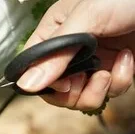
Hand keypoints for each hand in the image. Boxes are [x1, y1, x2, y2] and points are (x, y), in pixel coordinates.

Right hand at [17, 0, 134, 110]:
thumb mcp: (86, 19)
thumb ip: (56, 53)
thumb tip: (27, 83)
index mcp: (54, 33)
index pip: (33, 68)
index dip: (44, 82)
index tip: (63, 82)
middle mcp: (69, 51)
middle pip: (55, 90)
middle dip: (72, 93)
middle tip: (86, 79)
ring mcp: (91, 63)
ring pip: (80, 97)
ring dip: (97, 90)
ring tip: (108, 71)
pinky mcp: (113, 71)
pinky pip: (109, 92)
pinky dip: (120, 81)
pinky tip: (127, 58)